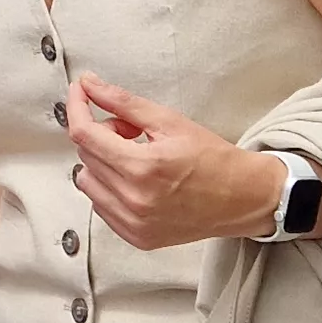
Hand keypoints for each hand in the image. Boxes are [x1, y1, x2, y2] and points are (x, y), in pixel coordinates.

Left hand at [68, 74, 276, 251]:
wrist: (243, 198)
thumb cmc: (214, 159)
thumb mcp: (170, 121)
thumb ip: (124, 103)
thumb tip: (90, 86)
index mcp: (143, 168)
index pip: (85, 134)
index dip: (78, 107)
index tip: (80, 92)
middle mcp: (134, 200)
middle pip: (86, 155)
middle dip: (103, 134)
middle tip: (132, 130)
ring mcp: (133, 223)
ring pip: (88, 181)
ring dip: (102, 162)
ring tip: (136, 157)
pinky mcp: (136, 237)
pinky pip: (101, 205)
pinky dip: (110, 187)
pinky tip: (136, 180)